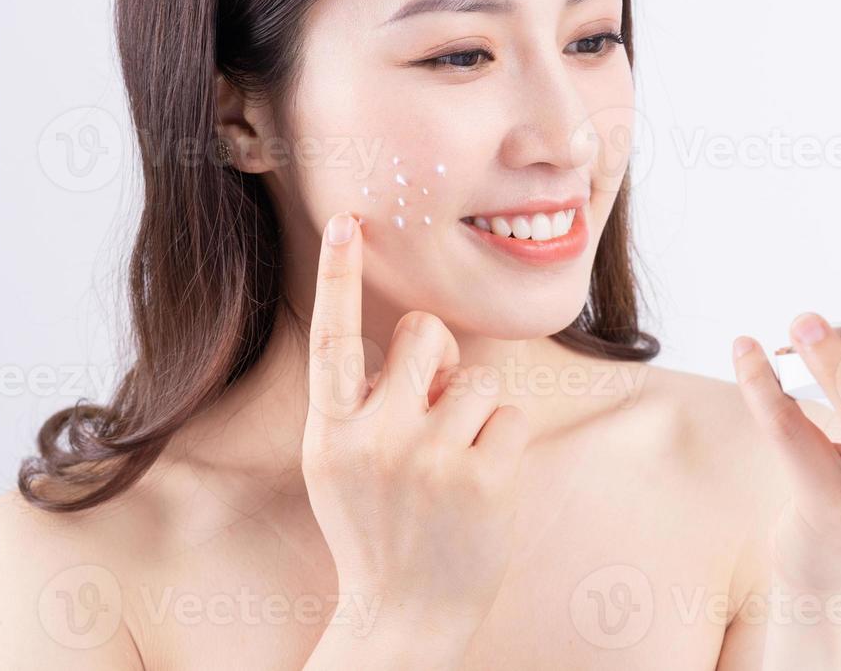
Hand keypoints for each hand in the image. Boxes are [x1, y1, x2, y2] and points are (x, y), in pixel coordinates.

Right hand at [301, 212, 531, 636]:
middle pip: (423, 334)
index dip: (337, 275)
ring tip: (455, 462)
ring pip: (476, 376)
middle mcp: (373, 437)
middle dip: (436, 357)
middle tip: (432, 407)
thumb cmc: (376, 529)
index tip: (346, 221)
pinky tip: (482, 483)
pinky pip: (510, 415)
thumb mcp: (339, 466)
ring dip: (474, 410)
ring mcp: (428, 459)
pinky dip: (503, 442)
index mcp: (330, 432)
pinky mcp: (482, 479)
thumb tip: (417, 342)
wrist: (402, 618)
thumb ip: (361, 404)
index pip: (331, 337)